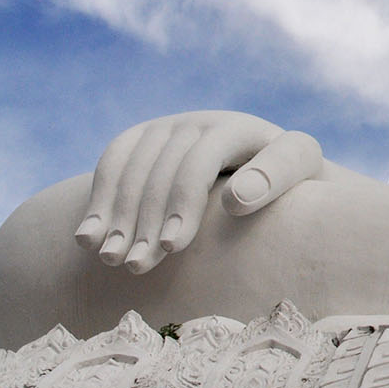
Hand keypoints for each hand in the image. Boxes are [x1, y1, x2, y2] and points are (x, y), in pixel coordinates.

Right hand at [73, 111, 323, 273]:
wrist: (272, 174)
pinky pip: (113, 161)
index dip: (185, 202)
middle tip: (139, 266)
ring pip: (135, 169)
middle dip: (149, 221)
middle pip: (167, 171)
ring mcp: (172, 126)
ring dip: (119, 216)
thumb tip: (235, 199)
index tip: (174, 245)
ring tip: (113, 259)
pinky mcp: (145, 137)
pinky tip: (87, 237)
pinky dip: (98, 199)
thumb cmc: (293, 187)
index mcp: (246, 129)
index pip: (205, 159)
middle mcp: (207, 121)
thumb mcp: (301, 177)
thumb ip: (277, 179)